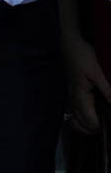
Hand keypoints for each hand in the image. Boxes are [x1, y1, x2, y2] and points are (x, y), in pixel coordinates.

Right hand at [60, 0, 110, 133]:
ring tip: (100, 121)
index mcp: (80, 96)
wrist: (67, 43)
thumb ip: (108, 92)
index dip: (105, 125)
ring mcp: (68, 98)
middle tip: (108, 121)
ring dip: (87, 126)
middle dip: (97, 129)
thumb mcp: (98, 72)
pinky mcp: (69, 94)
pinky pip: (72, 114)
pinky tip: (91, 114)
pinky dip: (81, 120)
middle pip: (82, 127)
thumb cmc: (81, 55)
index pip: (91, 123)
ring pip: (75, 123)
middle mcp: (72, 100)